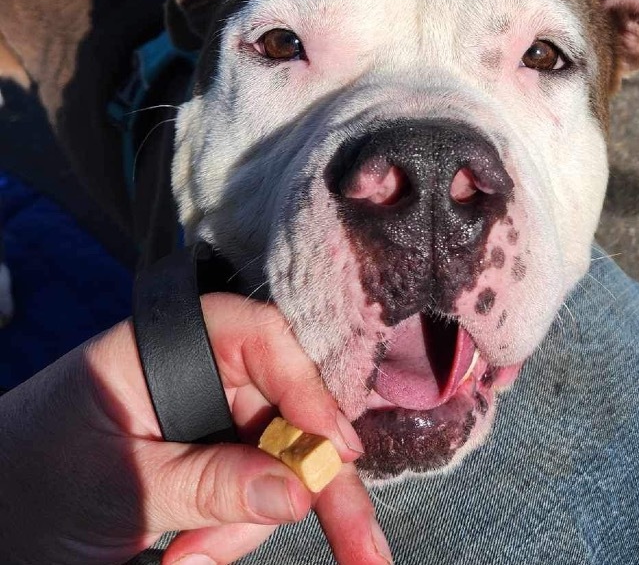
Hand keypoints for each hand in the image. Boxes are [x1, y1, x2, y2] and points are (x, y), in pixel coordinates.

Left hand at [0, 293, 391, 564]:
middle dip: (314, 482)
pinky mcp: (205, 459)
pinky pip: (250, 491)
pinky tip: (189, 559)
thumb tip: (300, 490)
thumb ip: (209, 483)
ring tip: (187, 563)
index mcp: (164, 346)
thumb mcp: (120, 486)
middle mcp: (196, 371)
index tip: (337, 453)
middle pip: (285, 407)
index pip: (258, 336)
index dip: (306, 386)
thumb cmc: (27, 482)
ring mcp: (203, 417)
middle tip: (364, 551)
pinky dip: (233, 532)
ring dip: (247, 523)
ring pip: (274, 460)